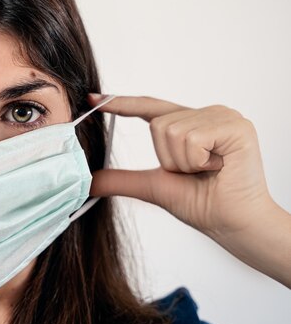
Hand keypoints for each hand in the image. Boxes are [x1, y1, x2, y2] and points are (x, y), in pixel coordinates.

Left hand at [87, 94, 290, 286]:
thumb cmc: (201, 204)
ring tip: (208, 170)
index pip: (148, 108)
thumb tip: (88, 184)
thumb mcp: (152, 186)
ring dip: (184, 162)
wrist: (231, 224)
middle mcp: (206, 114)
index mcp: (189, 123)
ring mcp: (223, 116)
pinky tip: (219, 167)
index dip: (120, 103)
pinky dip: (198, 161)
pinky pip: (193, 138)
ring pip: (173, 131)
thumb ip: (121, 179)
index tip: (92, 98)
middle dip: (169, 159)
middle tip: (195, 172)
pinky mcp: (236, 126)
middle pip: (159, 125)